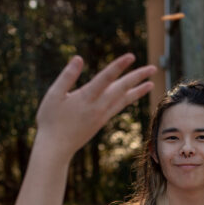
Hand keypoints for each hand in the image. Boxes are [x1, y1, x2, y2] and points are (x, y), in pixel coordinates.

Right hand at [35, 54, 155, 158]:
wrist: (55, 148)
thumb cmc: (50, 120)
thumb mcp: (53, 95)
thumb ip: (67, 76)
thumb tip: (78, 58)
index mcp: (86, 98)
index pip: (106, 78)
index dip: (118, 66)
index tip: (131, 56)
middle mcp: (98, 107)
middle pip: (121, 89)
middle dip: (138, 77)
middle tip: (153, 68)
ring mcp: (101, 116)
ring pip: (123, 100)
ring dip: (138, 91)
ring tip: (151, 83)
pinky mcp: (101, 122)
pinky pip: (118, 108)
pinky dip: (128, 100)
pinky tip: (133, 95)